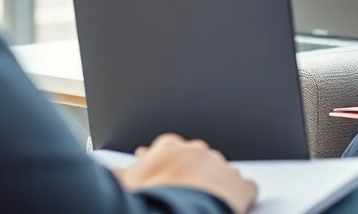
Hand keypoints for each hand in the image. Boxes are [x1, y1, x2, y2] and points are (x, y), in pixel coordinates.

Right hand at [112, 134, 257, 213]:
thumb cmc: (150, 203)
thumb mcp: (125, 187)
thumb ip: (121, 175)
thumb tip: (112, 173)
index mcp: (168, 148)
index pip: (168, 148)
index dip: (165, 164)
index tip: (162, 175)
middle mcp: (197, 151)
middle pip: (196, 159)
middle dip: (191, 175)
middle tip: (182, 195)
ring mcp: (221, 166)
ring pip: (221, 172)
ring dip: (216, 186)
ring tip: (206, 204)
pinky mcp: (240, 185)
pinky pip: (245, 188)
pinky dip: (240, 198)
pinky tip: (230, 207)